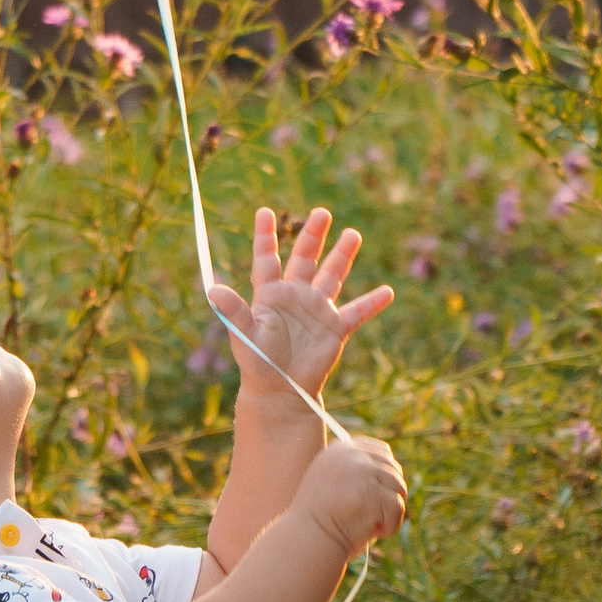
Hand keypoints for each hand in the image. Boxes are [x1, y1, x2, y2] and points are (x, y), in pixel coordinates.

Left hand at [211, 204, 392, 410]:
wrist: (280, 390)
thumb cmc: (257, 362)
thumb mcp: (244, 334)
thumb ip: (234, 311)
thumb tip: (213, 291)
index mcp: (270, 294)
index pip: (267, 258)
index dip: (265, 235)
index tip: (264, 211)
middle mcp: (294, 296)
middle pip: (305, 258)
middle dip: (313, 235)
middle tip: (322, 212)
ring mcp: (316, 310)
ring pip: (331, 276)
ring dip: (342, 256)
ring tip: (353, 233)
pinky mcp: (334, 329)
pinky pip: (357, 312)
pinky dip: (372, 303)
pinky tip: (388, 292)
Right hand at [299, 432, 407, 557]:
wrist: (307, 538)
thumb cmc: (320, 517)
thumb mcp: (331, 481)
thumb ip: (354, 468)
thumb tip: (392, 470)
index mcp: (341, 449)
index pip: (382, 451)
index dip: (386, 475)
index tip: (376, 496)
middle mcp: (352, 455)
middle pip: (393, 469)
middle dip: (389, 495)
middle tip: (374, 515)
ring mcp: (362, 472)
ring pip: (398, 487)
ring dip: (391, 511)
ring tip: (373, 524)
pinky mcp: (372, 492)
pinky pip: (397, 507)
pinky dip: (390, 524)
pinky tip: (374, 531)